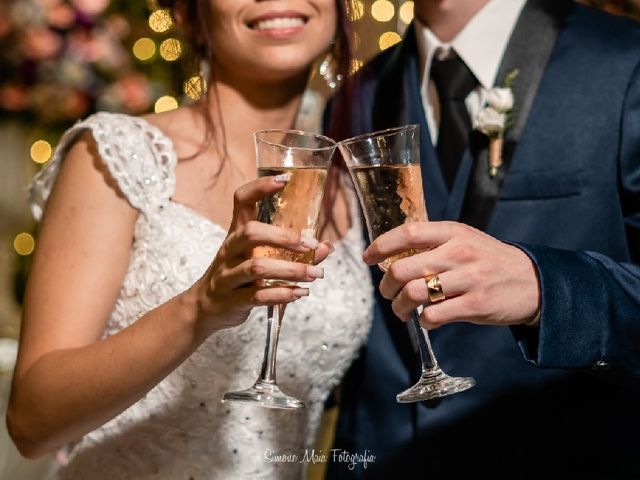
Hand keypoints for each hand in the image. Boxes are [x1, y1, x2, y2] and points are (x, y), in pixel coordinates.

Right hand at [192, 175, 331, 334]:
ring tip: (315, 274)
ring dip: (291, 270)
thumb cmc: (237, 275)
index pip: (242, 200)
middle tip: (310, 245)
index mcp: (236, 233)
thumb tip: (325, 246)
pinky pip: (258, 296)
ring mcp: (228, 276)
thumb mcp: (258, 257)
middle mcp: (230, 250)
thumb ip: (291, 251)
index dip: (260, 187)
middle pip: (251, 233)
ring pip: (258, 267)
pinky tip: (300, 293)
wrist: (205, 308)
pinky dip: (282, 294)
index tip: (284, 180)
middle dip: (284, 237)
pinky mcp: (232, 301)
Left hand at [363, 221, 539, 328]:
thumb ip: (433, 244)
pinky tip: (428, 319)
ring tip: (403, 311)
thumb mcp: (465, 240)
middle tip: (388, 293)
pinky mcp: (476, 304)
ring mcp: (468, 279)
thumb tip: (391, 257)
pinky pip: (434, 316)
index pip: (407, 233)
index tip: (368, 258)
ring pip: (413, 294)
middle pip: (402, 269)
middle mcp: (459, 253)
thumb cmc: (489, 260)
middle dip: (386, 286)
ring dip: (400, 307)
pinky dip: (423, 321)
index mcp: (453, 232)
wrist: (534, 281)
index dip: (381, 246)